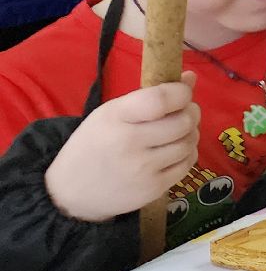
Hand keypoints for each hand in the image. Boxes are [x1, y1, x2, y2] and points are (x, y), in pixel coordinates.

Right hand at [45, 71, 199, 221]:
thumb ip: (151, 95)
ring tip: (178, 132)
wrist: (69, 192)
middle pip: (182, 122)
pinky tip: (174, 151)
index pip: (160, 100)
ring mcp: (142, 169)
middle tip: (184, 112)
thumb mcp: (111, 113)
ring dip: (191, 133)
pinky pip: (187, 164)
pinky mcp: (153, 189)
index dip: (181, 93)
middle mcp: (129, 143)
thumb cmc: (94, 145)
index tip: (183, 93)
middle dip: (191, 112)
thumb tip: (191, 77)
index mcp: (115, 118)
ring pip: (188, 143)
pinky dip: (187, 153)